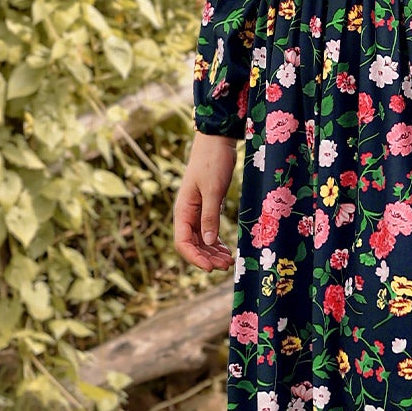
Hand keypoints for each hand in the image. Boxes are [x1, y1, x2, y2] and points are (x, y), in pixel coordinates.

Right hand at [173, 131, 238, 271]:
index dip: (195, 258)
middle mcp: (187, 214)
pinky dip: (217, 242)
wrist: (216, 142)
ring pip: (201, 240)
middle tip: (226, 266)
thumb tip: (209, 242)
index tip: (211, 268)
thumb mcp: (213, 190)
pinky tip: (227, 250)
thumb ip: (210, 216)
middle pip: (192, 244)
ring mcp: (197, 211)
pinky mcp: (208, 207)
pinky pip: (209, 231)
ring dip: (213, 252)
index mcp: (183, 210)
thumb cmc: (212, 162)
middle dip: (207, 258)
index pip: (182, 242)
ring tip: (229, 262)